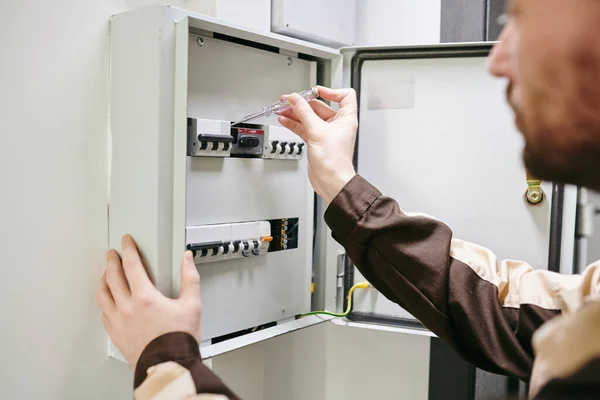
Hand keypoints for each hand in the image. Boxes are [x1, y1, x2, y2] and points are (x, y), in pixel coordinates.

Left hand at [97, 234, 201, 367]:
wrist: (168, 366)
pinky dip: (104, 301)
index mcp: (145, 298)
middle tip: (112, 253)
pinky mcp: (116, 334)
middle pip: (113, 276)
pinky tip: (107, 300)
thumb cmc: (179, 340)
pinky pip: (104, 313)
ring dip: (103, 279)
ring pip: (103, 294)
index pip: (131, 265)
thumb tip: (187, 260)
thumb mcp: (192, 305)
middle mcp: (128, 308)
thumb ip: (190, 278)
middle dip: (112, 261)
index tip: (126, 242)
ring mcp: (119, 322)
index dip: (128, 249)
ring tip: (105, 273)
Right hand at [278, 86, 357, 203]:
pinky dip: (294, 123)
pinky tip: (285, 120)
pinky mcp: (316, 141)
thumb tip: (296, 99)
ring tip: (282, 109)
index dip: (331, 91)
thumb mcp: (317, 131)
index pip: (344, 96)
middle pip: (319, 106)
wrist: (331, 181)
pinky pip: (304, 127)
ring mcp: (326, 133)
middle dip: (303, 103)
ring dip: (295, 113)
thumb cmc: (334, 161)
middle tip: (289, 100)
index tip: (315, 91)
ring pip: (309, 117)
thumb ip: (304, 113)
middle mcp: (337, 124)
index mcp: (345, 119)